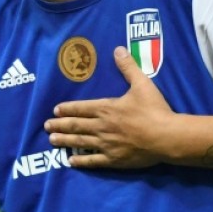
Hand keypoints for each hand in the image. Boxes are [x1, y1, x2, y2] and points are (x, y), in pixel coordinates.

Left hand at [44, 46, 174, 167]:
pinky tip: (71, 161)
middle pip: (76, 125)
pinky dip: (81, 161)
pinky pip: (93, 161)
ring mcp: (106, 145)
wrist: (166, 137)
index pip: (81, 108)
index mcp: (106, 108)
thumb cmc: (154, 109)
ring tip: (52, 140)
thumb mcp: (142, 83)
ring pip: (80, 142)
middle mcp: (102, 126)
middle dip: (60, 125)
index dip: (67, 109)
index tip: (55, 110)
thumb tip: (118, 49)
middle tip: (46, 126)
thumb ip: (128, 67)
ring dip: (65, 141)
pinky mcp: (114, 160)